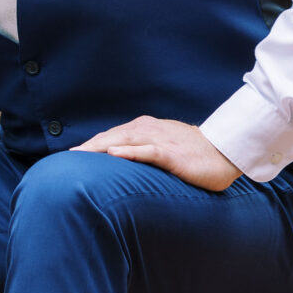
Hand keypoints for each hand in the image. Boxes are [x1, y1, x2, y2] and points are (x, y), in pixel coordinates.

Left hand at [70, 116, 241, 191]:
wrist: (224, 152)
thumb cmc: (193, 153)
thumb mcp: (163, 149)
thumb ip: (143, 152)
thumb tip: (122, 163)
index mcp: (145, 129)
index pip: (112, 137)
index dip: (91, 145)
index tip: (72, 157)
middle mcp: (149, 130)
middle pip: (112, 136)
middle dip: (89, 146)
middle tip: (68, 158)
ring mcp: (160, 140)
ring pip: (124, 140)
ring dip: (101, 146)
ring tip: (81, 155)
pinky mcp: (172, 153)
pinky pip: (147, 150)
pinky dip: (130, 151)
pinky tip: (114, 154)